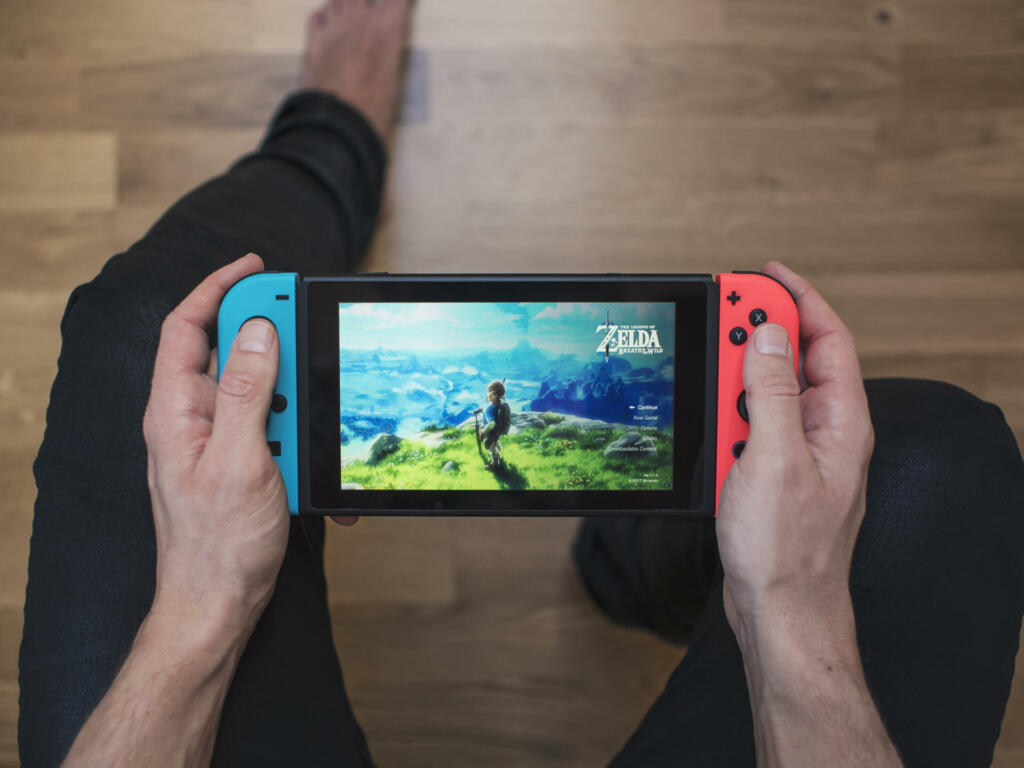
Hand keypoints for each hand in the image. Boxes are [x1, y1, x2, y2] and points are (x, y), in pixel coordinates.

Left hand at [143, 254, 289, 634]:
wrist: (219, 604)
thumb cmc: (217, 544)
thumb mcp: (240, 460)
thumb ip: (248, 392)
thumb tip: (259, 332)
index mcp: (175, 410)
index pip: (188, 327)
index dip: (218, 289)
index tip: (257, 267)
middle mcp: (194, 418)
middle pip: (232, 354)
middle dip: (274, 348)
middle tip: (308, 346)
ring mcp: (220, 440)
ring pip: (263, 393)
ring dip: (295, 406)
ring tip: (308, 433)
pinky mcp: (245, 461)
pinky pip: (277, 432)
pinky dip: (301, 442)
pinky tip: (313, 469)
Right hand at [716, 261, 874, 641]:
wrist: (780, 612)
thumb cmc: (787, 550)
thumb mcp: (775, 459)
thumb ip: (771, 392)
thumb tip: (762, 335)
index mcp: (840, 420)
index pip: (826, 339)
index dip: (795, 299)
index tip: (759, 276)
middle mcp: (823, 431)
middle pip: (792, 360)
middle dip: (754, 334)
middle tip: (718, 314)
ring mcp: (797, 452)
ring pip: (764, 393)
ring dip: (735, 383)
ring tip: (709, 381)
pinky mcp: (771, 472)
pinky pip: (750, 427)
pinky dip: (727, 418)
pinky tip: (710, 428)